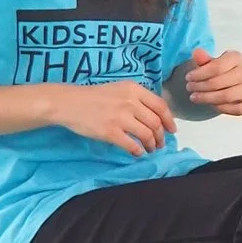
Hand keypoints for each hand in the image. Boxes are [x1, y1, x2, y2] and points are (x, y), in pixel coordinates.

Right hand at [48, 79, 177, 155]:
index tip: (172, 130)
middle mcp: (129, 102)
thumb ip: (137, 99)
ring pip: (146, 135)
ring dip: (151, 145)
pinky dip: (138, 151)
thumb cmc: (94, 97)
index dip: (169, 120)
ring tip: (149, 149)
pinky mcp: (110, 132)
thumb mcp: (119, 89)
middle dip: (161, 136)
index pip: (160, 106)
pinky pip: (132, 145)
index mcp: (134, 90)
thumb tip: (156, 115)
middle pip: (155, 123)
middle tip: (160, 144)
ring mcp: (120, 117)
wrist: (69, 103)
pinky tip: (137, 153)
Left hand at [182, 47, 241, 115]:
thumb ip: (204, 60)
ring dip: (207, 98)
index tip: (188, 78)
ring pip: (226, 96)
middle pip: (219, 82)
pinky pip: (235, 109)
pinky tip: (211, 104)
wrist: (237, 84)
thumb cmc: (222, 72)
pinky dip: (221, 108)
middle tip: (189, 88)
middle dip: (200, 87)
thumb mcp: (211, 64)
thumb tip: (197, 53)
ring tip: (194, 97)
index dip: (199, 74)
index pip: (216, 67)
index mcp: (237, 57)